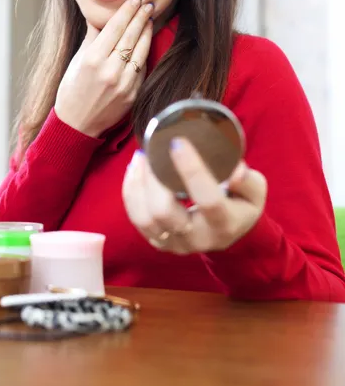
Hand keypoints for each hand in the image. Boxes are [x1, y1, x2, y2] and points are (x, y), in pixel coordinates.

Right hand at [55, 0, 153, 137]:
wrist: (77, 124)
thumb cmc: (72, 90)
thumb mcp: (77, 60)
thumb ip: (92, 38)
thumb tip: (101, 16)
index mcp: (93, 59)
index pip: (115, 28)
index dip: (127, 12)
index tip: (135, 0)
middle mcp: (110, 70)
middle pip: (130, 37)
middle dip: (140, 17)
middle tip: (148, 4)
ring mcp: (124, 84)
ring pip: (140, 51)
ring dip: (146, 33)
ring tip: (149, 19)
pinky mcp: (132, 94)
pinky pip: (141, 69)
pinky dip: (144, 54)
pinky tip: (145, 42)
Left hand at [122, 138, 266, 254]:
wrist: (230, 234)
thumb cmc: (241, 205)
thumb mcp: (255, 192)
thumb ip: (248, 181)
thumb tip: (234, 170)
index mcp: (224, 224)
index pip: (207, 200)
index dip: (192, 170)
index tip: (178, 142)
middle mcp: (197, 238)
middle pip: (164, 213)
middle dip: (153, 178)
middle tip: (152, 149)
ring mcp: (174, 244)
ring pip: (144, 218)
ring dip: (137, 184)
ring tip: (141, 156)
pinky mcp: (158, 241)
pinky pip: (136, 218)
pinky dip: (130, 192)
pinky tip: (135, 170)